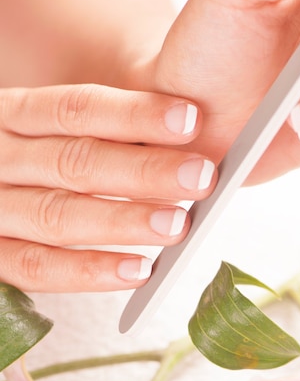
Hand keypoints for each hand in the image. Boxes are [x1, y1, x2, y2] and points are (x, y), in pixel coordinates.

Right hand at [0, 84, 215, 291]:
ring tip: (177, 225)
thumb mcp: (57, 131)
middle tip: (201, 177)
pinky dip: (88, 271)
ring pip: (57, 216)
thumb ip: (108, 127)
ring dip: (122, 222)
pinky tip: (138, 271)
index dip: (134, 115)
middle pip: (73, 162)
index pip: (75, 109)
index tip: (190, 120)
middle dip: (144, 171)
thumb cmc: (44, 160)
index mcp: (14, 115)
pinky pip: (36, 267)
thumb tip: (189, 122)